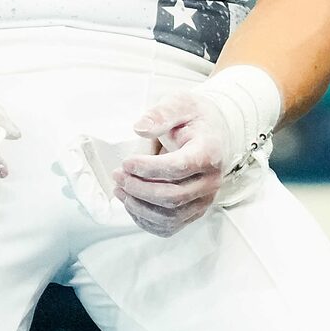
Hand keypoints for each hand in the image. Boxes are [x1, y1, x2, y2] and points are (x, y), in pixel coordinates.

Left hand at [116, 87, 238, 236]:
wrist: (212, 133)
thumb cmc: (193, 118)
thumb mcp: (179, 103)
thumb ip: (160, 113)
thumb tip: (139, 128)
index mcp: (209, 152)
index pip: (179, 168)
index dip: (148, 168)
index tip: (126, 162)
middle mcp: (212, 180)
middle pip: (173, 197)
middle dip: (139, 188)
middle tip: (118, 175)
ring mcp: (204, 199)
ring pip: (170, 216)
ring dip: (139, 207)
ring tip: (119, 189)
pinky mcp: (194, 211)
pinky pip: (169, 227)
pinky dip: (145, 220)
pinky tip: (130, 203)